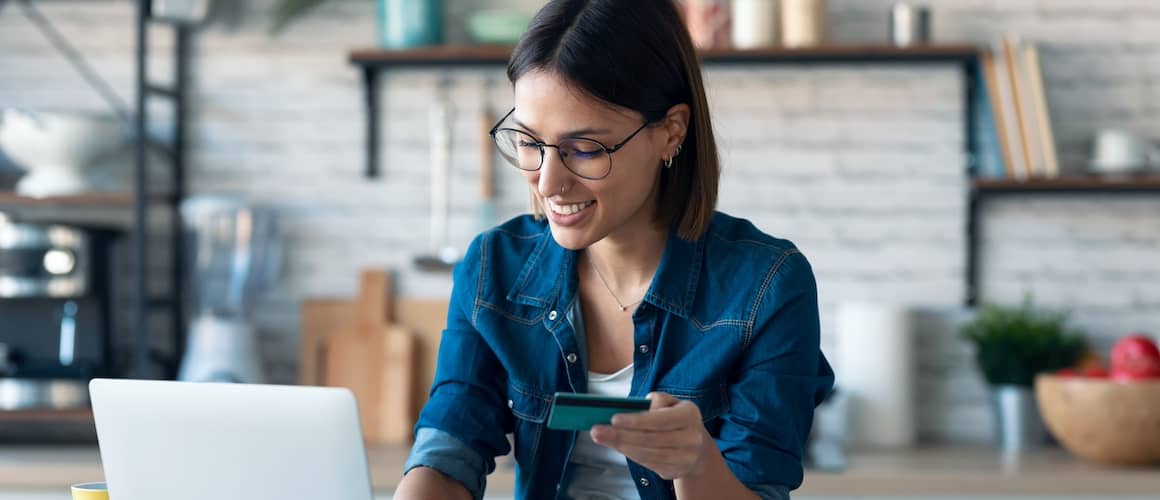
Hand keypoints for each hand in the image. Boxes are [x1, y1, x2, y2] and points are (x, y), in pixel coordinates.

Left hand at [590, 392, 710, 479]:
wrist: (698, 448)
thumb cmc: (676, 419)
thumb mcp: (672, 402)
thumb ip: (656, 400)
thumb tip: (634, 408)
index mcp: (689, 415)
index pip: (660, 419)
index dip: (636, 421)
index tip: (614, 419)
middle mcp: (691, 438)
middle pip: (650, 439)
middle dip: (621, 435)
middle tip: (597, 431)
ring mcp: (685, 458)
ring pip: (647, 454)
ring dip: (621, 446)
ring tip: (602, 437)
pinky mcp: (676, 471)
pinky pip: (648, 464)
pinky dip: (630, 454)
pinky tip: (617, 446)